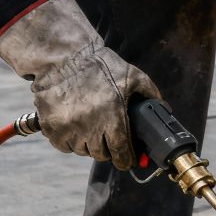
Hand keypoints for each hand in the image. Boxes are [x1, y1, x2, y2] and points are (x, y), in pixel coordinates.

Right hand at [0, 0, 160, 169]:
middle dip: (108, 150)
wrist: (64, 56)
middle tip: (109, 139)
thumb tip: (164, 109)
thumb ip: (150, 94)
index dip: (126, 159)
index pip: (121, 153)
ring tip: (91, 130)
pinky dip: (70, 141)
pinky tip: (75, 128)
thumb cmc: (100, 65)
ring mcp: (68, 128)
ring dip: (89, 145)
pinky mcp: (51, 127)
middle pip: (101, 154)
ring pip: (82, 150)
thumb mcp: (132, 76)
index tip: (128, 160)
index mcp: (113, 118)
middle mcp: (90, 127)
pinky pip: (63, 145)